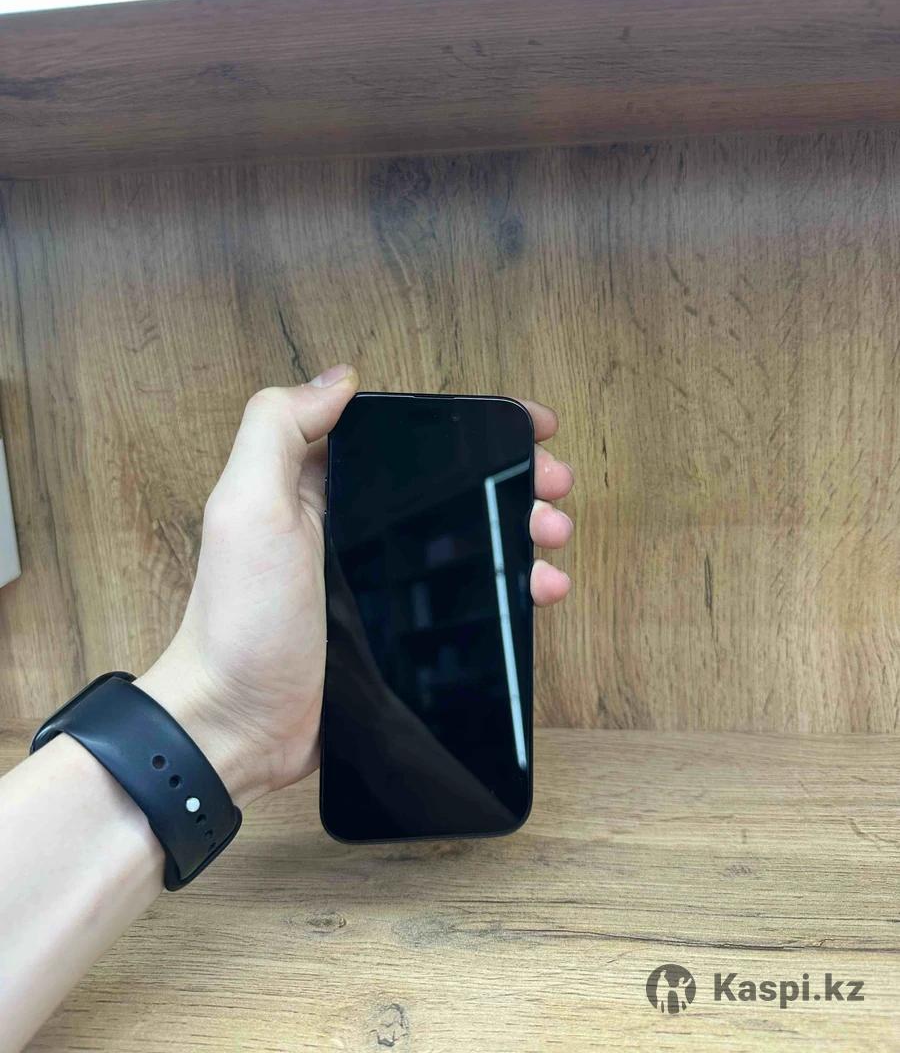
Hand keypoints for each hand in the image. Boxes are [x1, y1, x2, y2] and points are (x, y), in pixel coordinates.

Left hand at [137, 366, 574, 808]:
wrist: (238, 729)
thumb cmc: (240, 621)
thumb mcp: (248, 510)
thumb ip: (277, 430)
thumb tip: (340, 378)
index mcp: (316, 485)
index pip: (406, 438)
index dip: (468, 426)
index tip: (524, 426)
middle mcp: (352, 524)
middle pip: (449, 484)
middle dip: (510, 476)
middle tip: (553, 483)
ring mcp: (379, 578)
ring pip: (468, 536)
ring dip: (519, 527)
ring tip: (553, 533)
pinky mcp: (399, 627)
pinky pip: (467, 594)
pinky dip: (510, 586)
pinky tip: (540, 589)